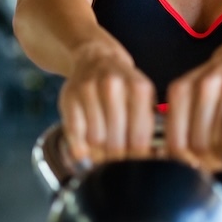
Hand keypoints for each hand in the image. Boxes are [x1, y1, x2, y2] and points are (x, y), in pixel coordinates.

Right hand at [58, 43, 156, 165]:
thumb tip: (152, 159)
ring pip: (95, 140)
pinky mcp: (69, 97)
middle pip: (116, 143)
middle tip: (118, 162)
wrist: (96, 58)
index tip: (136, 164)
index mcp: (139, 88)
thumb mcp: (143, 99)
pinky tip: (86, 146)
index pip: (140, 139)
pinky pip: (74, 133)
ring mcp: (89, 90)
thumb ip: (147, 127)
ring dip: (99, 152)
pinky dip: (80, 146)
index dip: (137, 159)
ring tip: (103, 151)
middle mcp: (113, 86)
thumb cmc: (124, 86)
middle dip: (118, 159)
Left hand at [163, 42, 221, 172]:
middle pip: (195, 147)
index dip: (185, 163)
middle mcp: (200, 88)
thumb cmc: (217, 83)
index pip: (174, 143)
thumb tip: (173, 161)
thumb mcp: (189, 95)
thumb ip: (179, 123)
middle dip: (207, 162)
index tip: (194, 166)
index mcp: (179, 91)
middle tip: (217, 161)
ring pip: (215, 145)